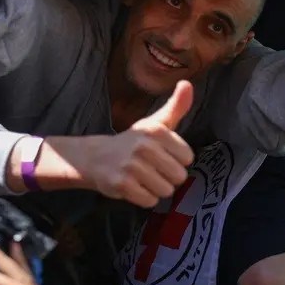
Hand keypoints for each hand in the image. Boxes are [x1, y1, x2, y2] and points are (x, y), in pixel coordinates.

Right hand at [83, 81, 194, 207]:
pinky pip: (149, 201)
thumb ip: (176, 106)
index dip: (177, 160)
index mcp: (157, 131)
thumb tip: (187, 83)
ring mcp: (132, 166)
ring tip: (142, 178)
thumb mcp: (155, 122)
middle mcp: (145, 147)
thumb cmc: (133, 141)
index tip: (162, 156)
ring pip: (165, 191)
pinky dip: (144, 198)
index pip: (187, 158)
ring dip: (156, 189)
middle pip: (179, 176)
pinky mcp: (122, 184)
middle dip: (168, 177)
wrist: (96, 156)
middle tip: (152, 169)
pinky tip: (134, 187)